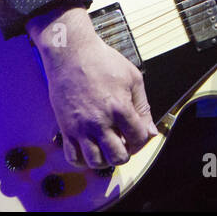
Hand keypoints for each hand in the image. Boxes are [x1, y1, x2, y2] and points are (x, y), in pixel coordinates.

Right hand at [26, 6, 157, 168]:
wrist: (71, 54)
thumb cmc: (103, 61)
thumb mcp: (132, 78)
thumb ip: (143, 107)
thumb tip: (150, 131)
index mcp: (119, 108)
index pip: (138, 138)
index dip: (143, 139)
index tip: (139, 133)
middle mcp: (99, 122)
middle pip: (118, 157)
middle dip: (126, 153)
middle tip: (125, 143)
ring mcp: (80, 127)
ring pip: (95, 162)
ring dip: (106, 159)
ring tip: (108, 146)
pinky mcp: (66, 128)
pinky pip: (72, 157)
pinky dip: (83, 160)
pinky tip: (90, 149)